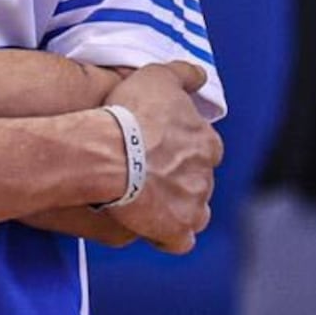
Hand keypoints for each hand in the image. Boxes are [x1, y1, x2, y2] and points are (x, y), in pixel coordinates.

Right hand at [102, 63, 221, 255]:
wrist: (109, 152)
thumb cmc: (131, 113)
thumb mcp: (157, 76)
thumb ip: (183, 74)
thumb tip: (199, 75)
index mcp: (206, 142)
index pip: (206, 149)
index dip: (184, 150)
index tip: (163, 149)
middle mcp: (206, 174)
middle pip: (198, 181)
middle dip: (180, 180)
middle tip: (149, 175)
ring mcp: (193, 204)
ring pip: (195, 212)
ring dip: (178, 209)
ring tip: (150, 203)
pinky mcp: (176, 229)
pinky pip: (180, 241)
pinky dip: (169, 237)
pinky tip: (151, 229)